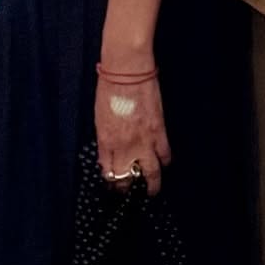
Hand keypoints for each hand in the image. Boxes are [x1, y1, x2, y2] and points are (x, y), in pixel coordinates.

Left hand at [95, 73, 170, 195]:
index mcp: (106, 141)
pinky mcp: (160, 132)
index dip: (111, 182)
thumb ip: (105, 140)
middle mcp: (124, 145)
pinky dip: (164, 163)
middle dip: (128, 189)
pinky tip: (162, 164)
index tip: (113, 186)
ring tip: (150, 190)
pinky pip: (165, 156)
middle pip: (128, 179)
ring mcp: (144, 140)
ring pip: (151, 174)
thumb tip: (109, 155)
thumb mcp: (99, 119)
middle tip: (128, 192)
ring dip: (151, 185)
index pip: (109, 172)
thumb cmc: (108, 90)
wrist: (127, 71)